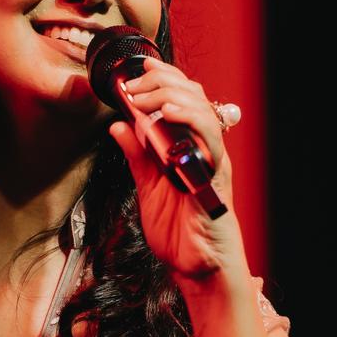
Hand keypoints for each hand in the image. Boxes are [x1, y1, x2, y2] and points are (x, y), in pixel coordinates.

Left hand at [106, 61, 248, 283]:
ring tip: (145, 95)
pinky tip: (169, 111)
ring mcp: (211, 158)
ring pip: (200, 108)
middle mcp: (202, 146)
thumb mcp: (147, 187)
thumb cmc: (179, 231)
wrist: (197, 267)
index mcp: (187, 146)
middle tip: (133, 85)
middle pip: (190, 95)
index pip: (180, 98)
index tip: (139, 69)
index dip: (162, 77)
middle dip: (160, 81)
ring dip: (170, 94)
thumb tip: (119, 126)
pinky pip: (208, 137)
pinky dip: (189, 118)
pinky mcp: (216, 173)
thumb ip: (137, 156)